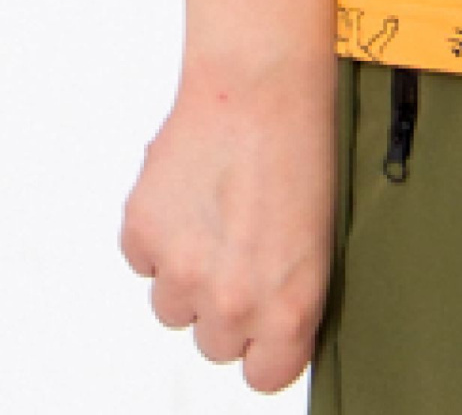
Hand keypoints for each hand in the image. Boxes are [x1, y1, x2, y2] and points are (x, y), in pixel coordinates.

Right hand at [118, 54, 340, 393]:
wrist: (260, 83)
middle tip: (241, 247)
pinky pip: (143, 259)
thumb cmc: (300, 147)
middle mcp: (233, 302)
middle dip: (223, 304)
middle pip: (213, 344)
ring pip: (171, 306)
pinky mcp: (142, 233)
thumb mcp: (318, 240)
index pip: (264, 377)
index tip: (265, 322)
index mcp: (288, 308)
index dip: (263, 346)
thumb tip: (264, 330)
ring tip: (216, 211)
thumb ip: (286, 296)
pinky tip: (189, 190)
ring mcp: (182, 271)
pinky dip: (158, 232)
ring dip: (186, 271)